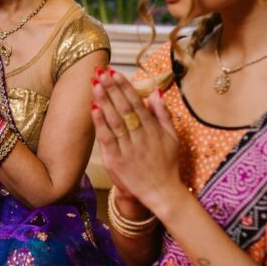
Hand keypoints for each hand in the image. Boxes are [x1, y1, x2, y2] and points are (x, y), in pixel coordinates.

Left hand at [91, 69, 183, 215]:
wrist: (163, 192)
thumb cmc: (168, 164)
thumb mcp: (172, 137)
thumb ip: (163, 114)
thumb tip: (156, 91)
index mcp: (153, 129)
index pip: (136, 103)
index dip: (124, 87)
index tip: (114, 72)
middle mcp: (140, 137)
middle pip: (124, 108)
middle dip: (112, 89)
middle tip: (100, 72)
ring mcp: (128, 149)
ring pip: (114, 121)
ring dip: (104, 101)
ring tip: (95, 84)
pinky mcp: (117, 161)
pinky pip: (107, 140)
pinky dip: (100, 125)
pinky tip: (93, 110)